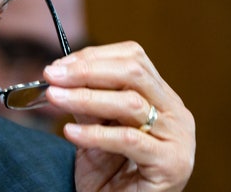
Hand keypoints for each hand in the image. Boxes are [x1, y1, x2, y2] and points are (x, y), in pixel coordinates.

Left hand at [44, 41, 195, 190]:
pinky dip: (95, 134)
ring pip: (130, 103)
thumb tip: (59, 77)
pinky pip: (129, 140)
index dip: (93, 57)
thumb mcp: (96, 129)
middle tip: (53, 75)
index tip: (58, 65)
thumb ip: (87, 104)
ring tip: (55, 98)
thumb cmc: (111, 174)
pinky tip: (70, 133)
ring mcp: (177, 138)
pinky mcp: (171, 164)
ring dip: (85, 97)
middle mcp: (175, 112)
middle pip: (134, 73)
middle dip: (87, 70)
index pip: (133, 59)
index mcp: (161, 97)